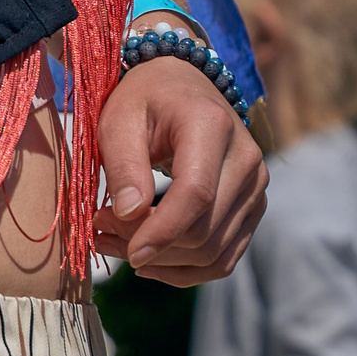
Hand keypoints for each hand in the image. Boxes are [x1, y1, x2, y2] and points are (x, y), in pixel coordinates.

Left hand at [94, 55, 264, 284]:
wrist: (181, 87)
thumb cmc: (143, 100)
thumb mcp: (118, 119)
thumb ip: (123, 164)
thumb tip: (129, 215)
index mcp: (212, 127)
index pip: (196, 193)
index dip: (161, 230)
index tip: (125, 251)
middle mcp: (247, 159)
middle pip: (205, 228)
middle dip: (151, 245)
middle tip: (99, 233)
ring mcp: (256, 187)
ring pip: (215, 250)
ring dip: (164, 262)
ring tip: (114, 245)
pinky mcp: (253, 207)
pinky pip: (224, 256)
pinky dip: (187, 269)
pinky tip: (150, 263)